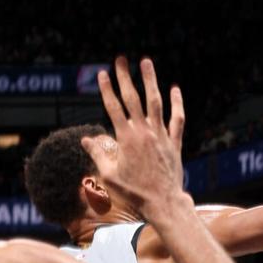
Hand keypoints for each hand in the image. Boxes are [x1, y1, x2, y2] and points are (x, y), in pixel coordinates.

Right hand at [82, 56, 186, 220]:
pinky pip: (177, 119)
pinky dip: (176, 103)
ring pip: (155, 102)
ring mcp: (161, 136)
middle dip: (124, 77)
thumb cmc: (135, 193)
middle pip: (132, 98)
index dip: (106, 89)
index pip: (113, 107)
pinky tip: (174, 89)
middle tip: (120, 59)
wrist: (163, 203)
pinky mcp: (174, 143)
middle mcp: (144, 132)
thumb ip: (98, 154)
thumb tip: (85, 140)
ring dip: (150, 81)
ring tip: (145, 62)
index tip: (101, 74)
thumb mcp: (110, 175)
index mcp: (126, 138)